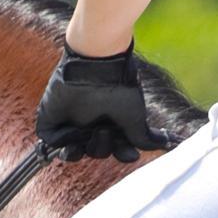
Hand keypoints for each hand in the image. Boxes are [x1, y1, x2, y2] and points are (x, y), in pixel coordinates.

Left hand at [34, 45, 168, 163]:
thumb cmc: (119, 87)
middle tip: (105, 129)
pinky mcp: (50, 119)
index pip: (116, 149)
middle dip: (102, 147)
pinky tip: (70, 135)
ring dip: (80, 152)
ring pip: (72, 152)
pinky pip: (50, 141)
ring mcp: (70, 122)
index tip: (129, 153)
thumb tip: (168, 144)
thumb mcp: (134, 116)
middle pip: (95, 152)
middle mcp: (91, 123)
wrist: (97, 63)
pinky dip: (59, 143)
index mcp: (111, 122)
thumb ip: (144, 136)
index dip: (122, 154)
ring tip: (86, 137)